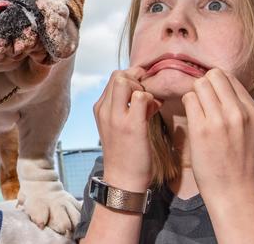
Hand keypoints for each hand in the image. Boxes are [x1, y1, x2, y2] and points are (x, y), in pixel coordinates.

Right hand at [93, 67, 160, 191]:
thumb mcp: (117, 126)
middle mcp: (104, 110)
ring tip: (150, 105)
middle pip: (117, 75)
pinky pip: (141, 96)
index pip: (113, 78)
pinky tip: (154, 112)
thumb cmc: (125, 153)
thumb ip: (124, 107)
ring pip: (125, 81)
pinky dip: (151, 100)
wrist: (122, 178)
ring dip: (142, 88)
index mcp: (100, 109)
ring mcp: (116, 117)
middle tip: (147, 96)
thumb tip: (142, 91)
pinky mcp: (131, 125)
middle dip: (136, 79)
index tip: (142, 91)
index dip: (131, 79)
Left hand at [183, 68, 253, 202]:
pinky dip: (186, 105)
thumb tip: (219, 87)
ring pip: (199, 84)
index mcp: (253, 111)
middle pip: (213, 76)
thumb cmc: (237, 161)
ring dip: (193, 95)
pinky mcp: (201, 128)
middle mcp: (238, 112)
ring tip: (196, 112)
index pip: (230, 78)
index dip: (216, 84)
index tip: (210, 96)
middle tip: (201, 103)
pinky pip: (188, 99)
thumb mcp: (249, 130)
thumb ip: (238, 108)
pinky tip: (190, 119)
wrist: (233, 190)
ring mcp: (220, 119)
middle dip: (203, 85)